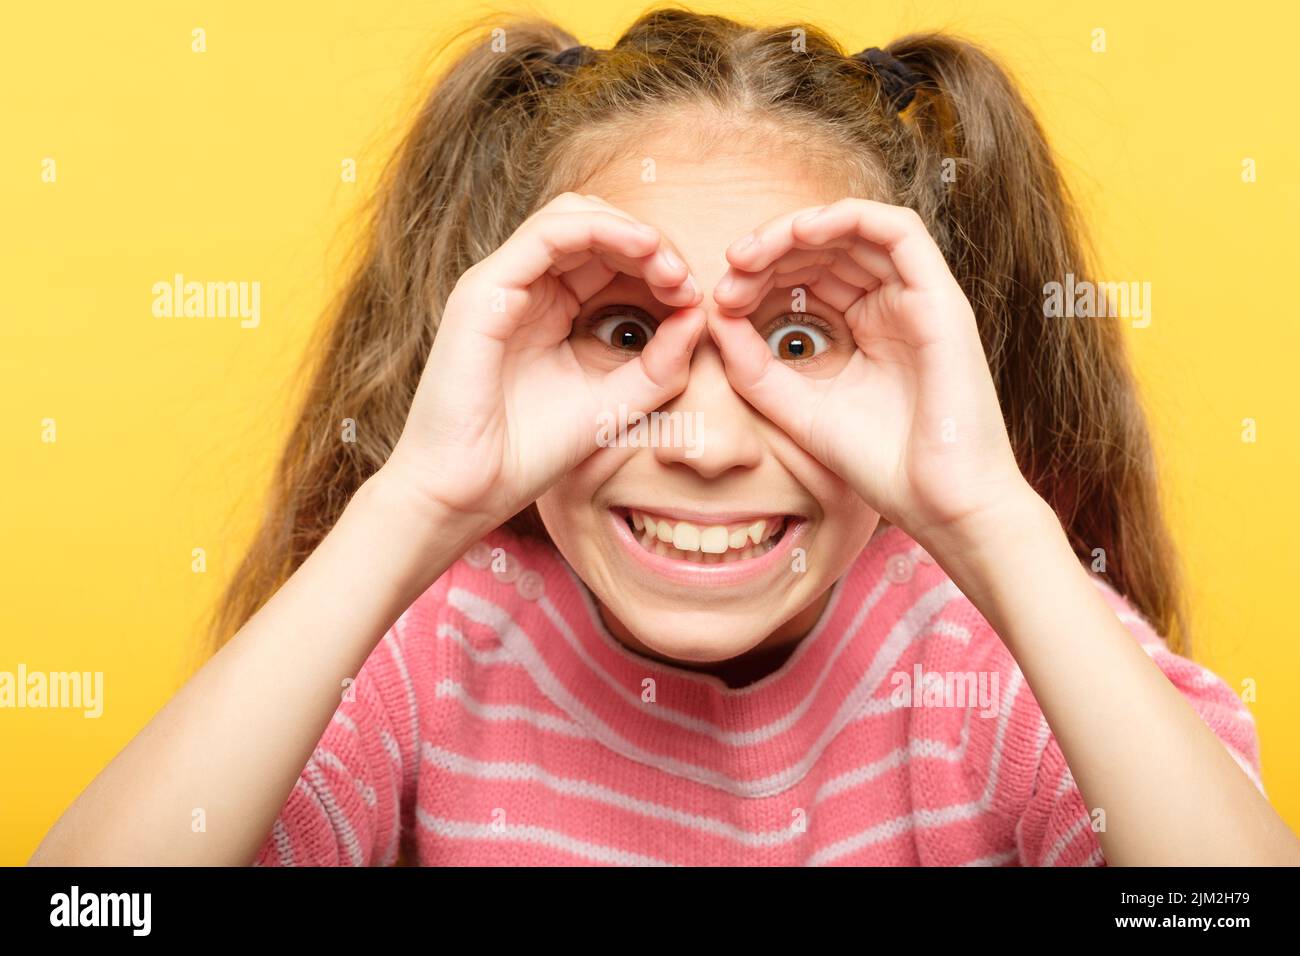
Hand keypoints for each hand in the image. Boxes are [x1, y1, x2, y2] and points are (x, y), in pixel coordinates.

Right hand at [381, 192, 704, 531]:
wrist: (466, 492)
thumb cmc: (528, 455)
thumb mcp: (615, 404)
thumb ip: (660, 365)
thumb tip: (698, 315)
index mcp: (549, 310)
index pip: (608, 258)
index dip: (657, 266)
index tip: (692, 299)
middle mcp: (524, 288)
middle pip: (596, 229)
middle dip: (650, 246)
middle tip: (685, 281)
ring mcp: (502, 283)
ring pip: (573, 217)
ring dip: (630, 231)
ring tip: (668, 266)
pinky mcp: (485, 290)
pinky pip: (548, 234)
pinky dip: (601, 231)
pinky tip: (643, 250)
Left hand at [708, 198, 1034, 548]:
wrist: (942, 505)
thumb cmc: (881, 466)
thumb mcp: (797, 410)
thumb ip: (754, 367)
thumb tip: (714, 316)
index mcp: (865, 330)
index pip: (808, 278)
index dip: (760, 278)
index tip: (720, 301)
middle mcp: (893, 307)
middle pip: (826, 250)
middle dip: (770, 252)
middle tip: (729, 271)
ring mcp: (918, 299)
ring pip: (854, 231)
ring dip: (796, 231)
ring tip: (750, 254)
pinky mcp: (941, 297)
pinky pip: (897, 230)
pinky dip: (847, 218)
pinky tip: (800, 232)